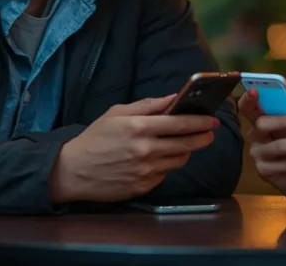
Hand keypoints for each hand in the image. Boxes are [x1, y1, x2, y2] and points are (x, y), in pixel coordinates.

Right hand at [51, 94, 219, 202]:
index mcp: (139, 128)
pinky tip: (159, 158)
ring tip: (183, 144)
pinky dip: (166, 165)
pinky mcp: (144, 187)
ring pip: (179, 160)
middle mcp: (145, 150)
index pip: (180, 123)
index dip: (200, 121)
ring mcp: (145, 171)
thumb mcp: (117, 113)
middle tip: (209, 133)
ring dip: (185, 151)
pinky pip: (165, 174)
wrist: (73, 171)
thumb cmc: (95, 138)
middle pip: (186, 144)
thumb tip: (174, 98)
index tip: (212, 120)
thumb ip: (148, 105)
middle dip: (202, 137)